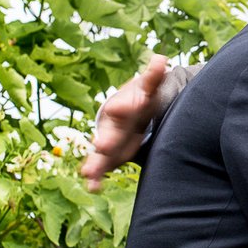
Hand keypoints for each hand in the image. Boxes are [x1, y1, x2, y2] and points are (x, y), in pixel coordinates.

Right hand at [81, 54, 169, 190]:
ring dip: (95, 162)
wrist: (128, 112)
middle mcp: (113, 125)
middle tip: (101, 145)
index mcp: (124, 106)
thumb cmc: (141, 99)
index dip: (122, 107)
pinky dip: (97, 178)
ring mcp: (110, 140)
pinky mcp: (111, 156)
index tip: (117, 109)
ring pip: (102, 152)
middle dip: (105, 138)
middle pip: (109, 132)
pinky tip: (92, 188)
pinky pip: (103, 167)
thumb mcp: (148, 88)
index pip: (124, 105)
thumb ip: (153, 77)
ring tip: (87, 173)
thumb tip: (160, 59)